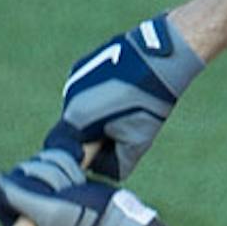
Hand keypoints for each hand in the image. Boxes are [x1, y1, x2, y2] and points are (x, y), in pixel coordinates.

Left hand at [0, 126, 159, 225]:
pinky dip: (66, 166)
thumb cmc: (84, 217)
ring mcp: (45, 199)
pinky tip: (78, 179)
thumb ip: (15, 195)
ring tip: (74, 187)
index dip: (18, 184)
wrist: (116, 218)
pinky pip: (53, 163)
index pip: (2, 194)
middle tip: (64, 192)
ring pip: (38, 166)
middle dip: (46, 176)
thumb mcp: (46, 209)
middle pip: (21, 175)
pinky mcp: (59, 186)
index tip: (39, 190)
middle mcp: (29, 214)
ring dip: (59, 171)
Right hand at [58, 15, 203, 180]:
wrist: (159, 57)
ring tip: (125, 108)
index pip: (67, 153)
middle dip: (94, 137)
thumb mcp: (137, 142)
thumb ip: (118, 163)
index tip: (105, 154)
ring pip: (80, 111)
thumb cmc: (149, 102)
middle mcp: (69, 98)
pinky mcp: (82, 66)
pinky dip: (99, 98)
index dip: (87, 158)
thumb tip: (107, 169)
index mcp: (77, 119)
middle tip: (122, 130)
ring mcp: (74, 80)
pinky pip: (85, 93)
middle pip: (74, 132)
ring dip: (97, 117)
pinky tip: (121, 92)